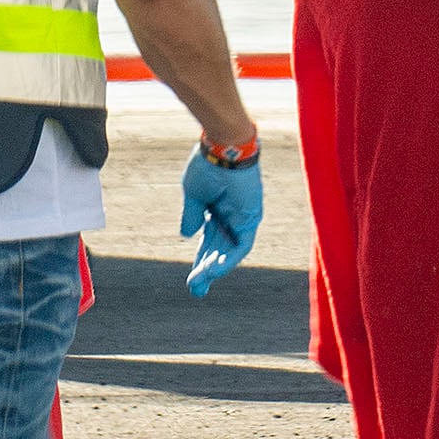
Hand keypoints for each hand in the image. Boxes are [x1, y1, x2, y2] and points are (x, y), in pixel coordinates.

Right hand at [179, 146, 264, 295]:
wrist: (222, 148)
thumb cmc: (207, 166)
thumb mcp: (194, 196)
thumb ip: (192, 216)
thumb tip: (187, 235)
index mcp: (216, 212)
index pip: (209, 243)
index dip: (201, 261)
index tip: (192, 281)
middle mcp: (232, 217)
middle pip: (219, 251)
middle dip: (207, 271)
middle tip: (196, 290)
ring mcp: (243, 217)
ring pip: (231, 251)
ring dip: (216, 268)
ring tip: (201, 283)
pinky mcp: (252, 216)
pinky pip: (242, 243)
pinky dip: (229, 257)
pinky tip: (215, 269)